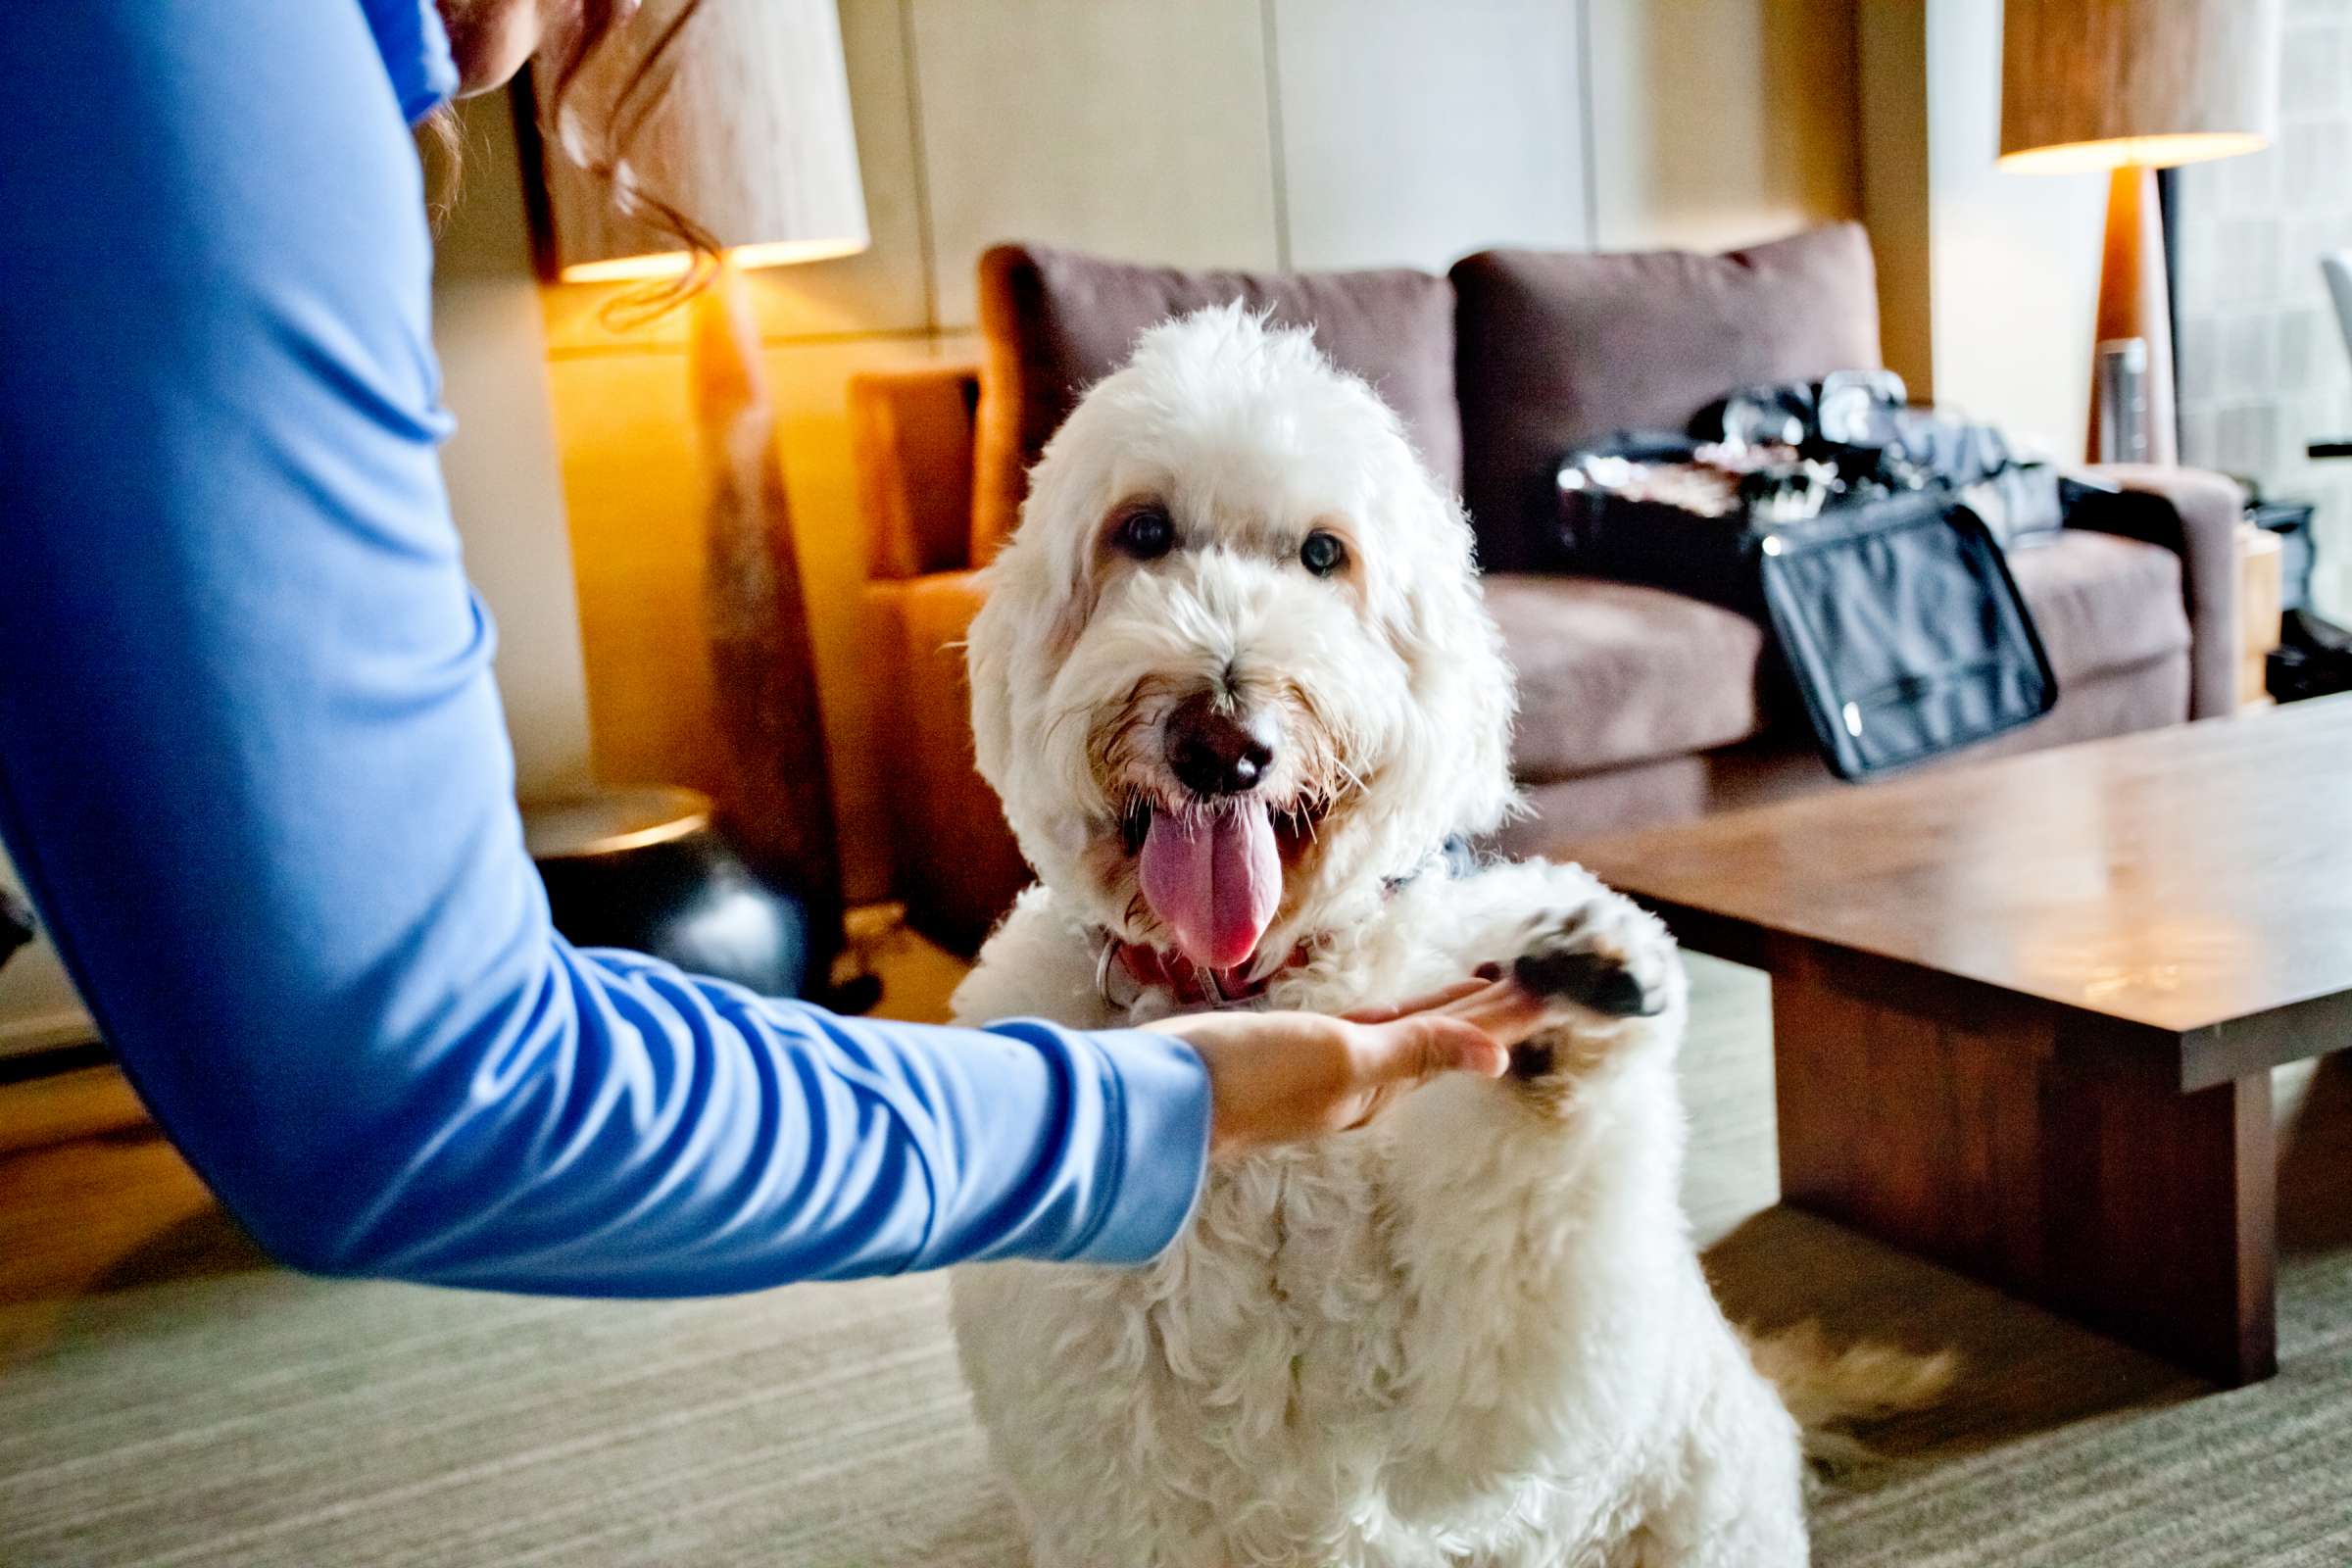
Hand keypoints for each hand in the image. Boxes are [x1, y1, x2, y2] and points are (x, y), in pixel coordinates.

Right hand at [1159, 978, 1553, 1159]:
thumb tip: (1499, 1058)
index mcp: (1379, 1084)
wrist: (1160, 1095)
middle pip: (1441, 1034)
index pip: (1458, 1040)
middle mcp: (1360, 1080)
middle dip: (1489, 1007)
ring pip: (1409, 1031)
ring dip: (1452, 1006)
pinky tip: (1401, 1010)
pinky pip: (1370, 1030)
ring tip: (1491, 982)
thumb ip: (1417, 1051)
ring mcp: (1324, 1067)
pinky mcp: (1292, 1052)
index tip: (1548, 989)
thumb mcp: (1342, 1060)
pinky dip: (1401, 1015)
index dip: (1503, 1013)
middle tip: (1536, 977)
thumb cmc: (1248, 1078)